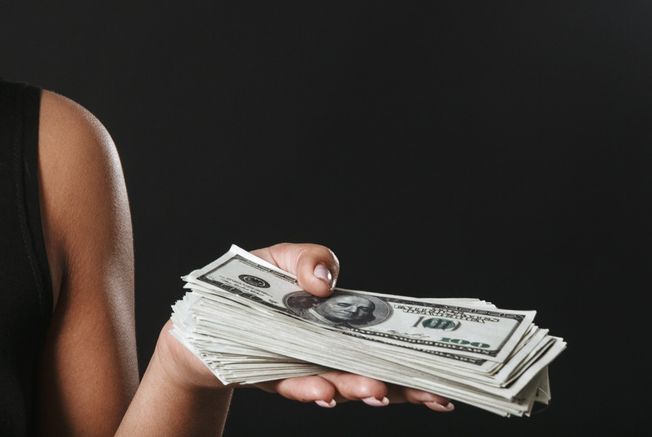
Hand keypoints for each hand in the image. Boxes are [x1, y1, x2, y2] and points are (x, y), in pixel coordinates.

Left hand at [158, 243, 455, 411]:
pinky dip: (310, 390)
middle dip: (403, 387)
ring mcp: (306, 368)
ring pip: (339, 386)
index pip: (388, 344)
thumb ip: (307, 258)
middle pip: (375, 373)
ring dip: (358, 390)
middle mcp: (330, 353)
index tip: (446, 376)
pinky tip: (323, 391)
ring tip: (374, 390)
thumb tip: (324, 280)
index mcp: (342, 324)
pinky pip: (295, 387)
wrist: (205, 313)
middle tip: (429, 393)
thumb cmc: (253, 283)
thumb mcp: (280, 257)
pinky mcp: (274, 379)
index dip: (418, 361)